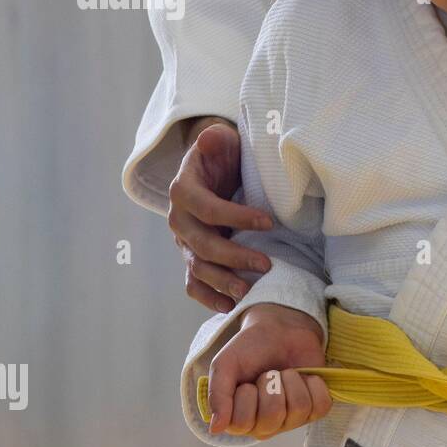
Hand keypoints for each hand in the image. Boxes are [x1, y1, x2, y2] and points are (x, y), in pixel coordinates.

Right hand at [168, 118, 274, 311]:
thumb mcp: (220, 140)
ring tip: (248, 292)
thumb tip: (209, 139)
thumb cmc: (223, 154)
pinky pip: (193, 283)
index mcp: (183, 190)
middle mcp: (179, 220)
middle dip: (234, 256)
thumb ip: (214, 139)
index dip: (235, 216)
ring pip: (197, 268)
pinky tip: (228, 307)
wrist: (212, 169)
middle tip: (266, 265)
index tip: (268, 222)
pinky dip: (208, 297)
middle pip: (202, 244)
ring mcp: (183, 242)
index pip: (207, 208)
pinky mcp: (192, 257)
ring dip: (222, 281)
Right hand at [206, 303, 330, 438]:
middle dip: (270, 385)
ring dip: (292, 380)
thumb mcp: (225, 365)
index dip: (245, 395)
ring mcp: (292, 420)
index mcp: (239, 420)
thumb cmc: (250, 349)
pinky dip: (314, 384)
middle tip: (268, 374)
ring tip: (285, 373)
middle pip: (272, 417)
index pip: (242, 423)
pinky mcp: (315, 409)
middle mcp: (265, 425)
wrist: (280, 330)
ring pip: (298, 409)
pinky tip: (305, 376)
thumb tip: (216, 427)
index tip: (246, 381)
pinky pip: (321, 406)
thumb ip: (217, 395)